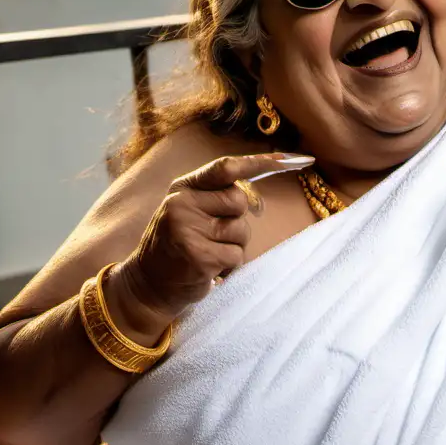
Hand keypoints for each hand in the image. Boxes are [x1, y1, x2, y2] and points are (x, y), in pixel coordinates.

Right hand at [108, 152, 313, 337]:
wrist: (147, 284)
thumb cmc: (178, 246)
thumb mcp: (188, 212)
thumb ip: (214, 198)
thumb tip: (255, 197)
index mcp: (183, 188)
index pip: (227, 167)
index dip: (262, 162)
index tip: (298, 160)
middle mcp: (182, 203)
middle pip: (239, 201)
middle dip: (236, 220)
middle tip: (214, 236)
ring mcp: (187, 229)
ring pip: (241, 231)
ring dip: (233, 247)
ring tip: (207, 254)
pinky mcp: (197, 256)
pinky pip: (236, 256)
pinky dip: (230, 267)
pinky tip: (209, 270)